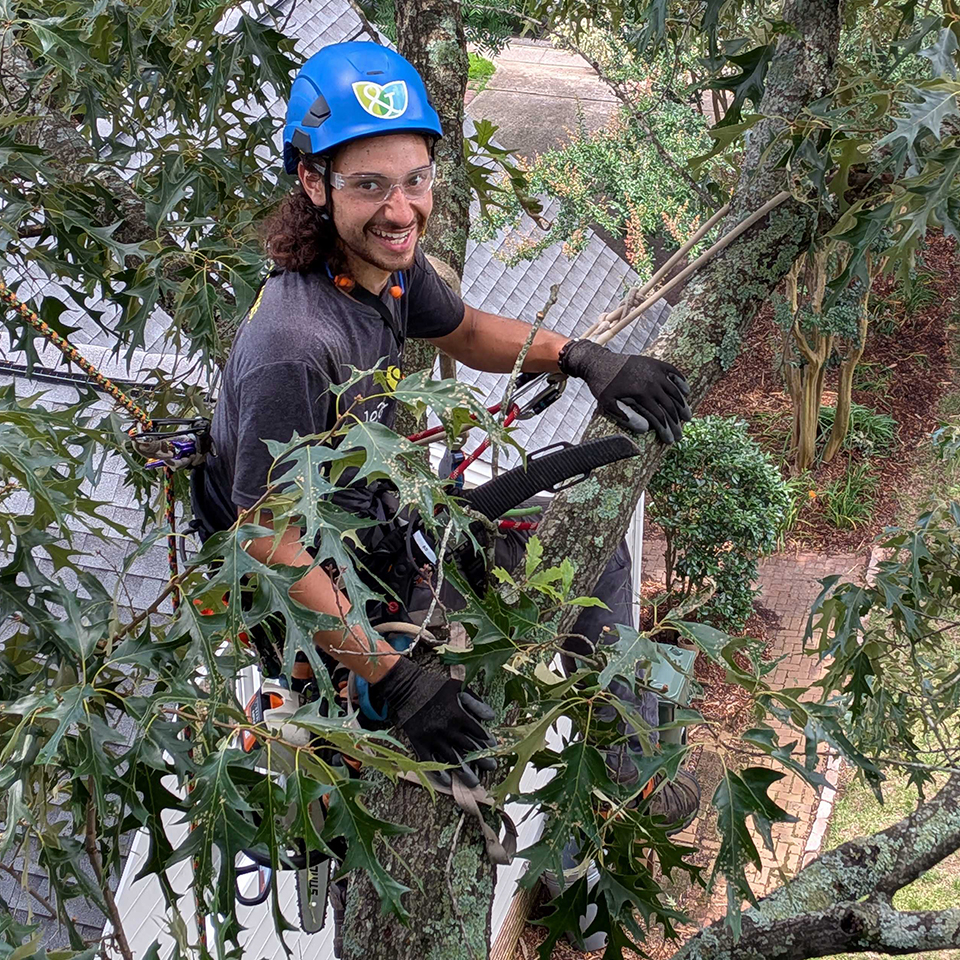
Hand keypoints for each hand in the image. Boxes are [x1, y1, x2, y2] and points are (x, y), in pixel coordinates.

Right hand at [371, 657, 496, 787]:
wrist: (406, 687)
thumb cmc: (435, 685)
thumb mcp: (458, 687)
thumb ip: (475, 702)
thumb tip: (491, 716)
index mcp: (458, 715)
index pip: (478, 733)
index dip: (487, 742)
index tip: (494, 749)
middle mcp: (447, 729)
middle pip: (468, 749)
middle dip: (482, 759)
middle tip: (491, 767)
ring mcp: (432, 738)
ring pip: (452, 759)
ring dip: (464, 772)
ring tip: (474, 782)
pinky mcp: (419, 742)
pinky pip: (430, 761)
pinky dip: (439, 772)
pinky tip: (447, 781)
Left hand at [559, 339, 691, 442]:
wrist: (598, 362)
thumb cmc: (602, 385)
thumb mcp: (608, 403)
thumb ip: (625, 416)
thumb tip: (645, 428)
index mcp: (641, 393)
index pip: (659, 416)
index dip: (666, 430)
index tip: (670, 441)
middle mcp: (652, 381)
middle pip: (670, 405)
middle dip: (676, 423)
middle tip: (680, 435)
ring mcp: (655, 370)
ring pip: (675, 391)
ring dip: (683, 405)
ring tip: (687, 417)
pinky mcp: (655, 362)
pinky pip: (673, 372)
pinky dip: (681, 382)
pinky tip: (686, 392)